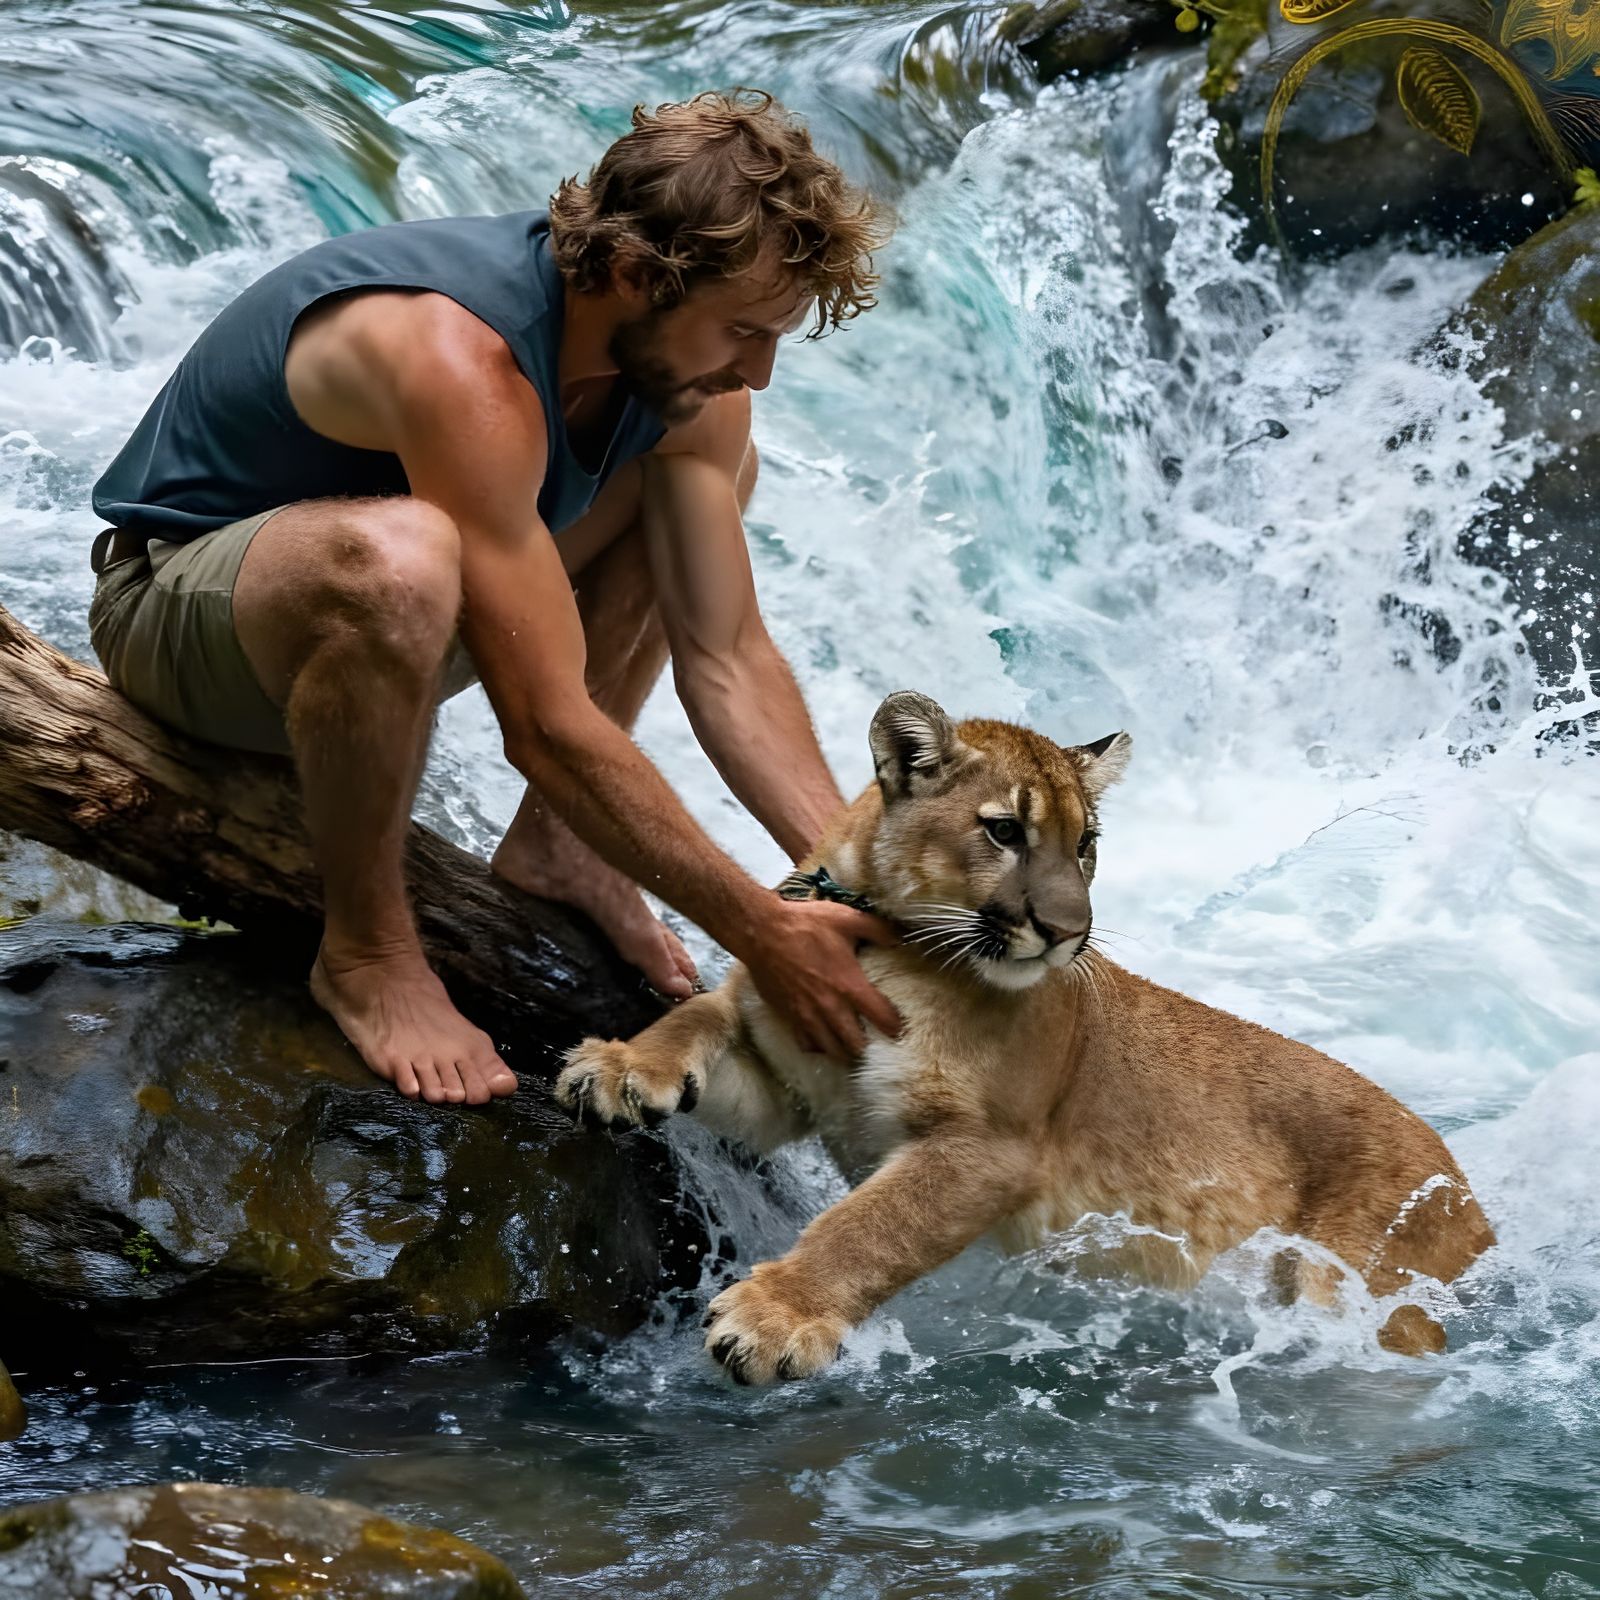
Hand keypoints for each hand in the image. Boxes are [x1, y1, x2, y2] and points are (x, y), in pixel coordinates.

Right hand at [739, 897, 901, 1061]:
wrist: (762, 932)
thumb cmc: (805, 924)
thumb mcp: (847, 919)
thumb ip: (877, 929)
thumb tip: (900, 937)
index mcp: (850, 985)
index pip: (883, 1019)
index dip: (895, 1026)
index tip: (897, 1026)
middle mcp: (830, 1007)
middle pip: (857, 1046)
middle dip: (870, 1046)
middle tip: (875, 1040)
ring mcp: (808, 1016)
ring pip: (832, 1051)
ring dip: (845, 1051)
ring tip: (851, 1044)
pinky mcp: (789, 1016)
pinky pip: (807, 1044)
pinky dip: (818, 1046)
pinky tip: (824, 1039)